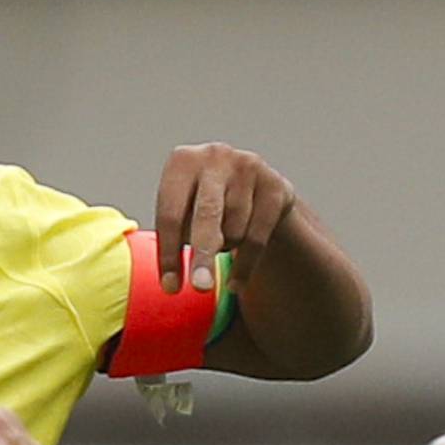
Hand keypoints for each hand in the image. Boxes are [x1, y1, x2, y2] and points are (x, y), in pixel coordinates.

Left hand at [153, 142, 297, 294]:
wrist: (247, 181)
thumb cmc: (200, 203)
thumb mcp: (181, 211)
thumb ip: (175, 239)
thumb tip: (171, 284)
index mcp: (182, 161)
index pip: (171, 214)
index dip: (169, 254)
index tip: (170, 288)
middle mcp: (215, 156)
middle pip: (207, 215)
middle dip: (203, 255)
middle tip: (200, 287)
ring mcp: (248, 167)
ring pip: (234, 229)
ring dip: (225, 249)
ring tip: (221, 242)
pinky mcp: (274, 184)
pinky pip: (257, 237)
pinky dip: (245, 265)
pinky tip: (236, 282)